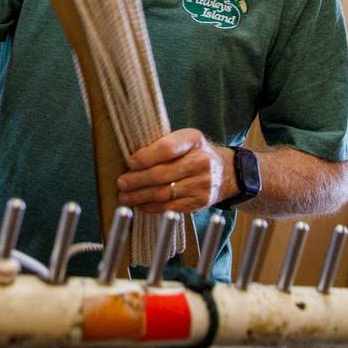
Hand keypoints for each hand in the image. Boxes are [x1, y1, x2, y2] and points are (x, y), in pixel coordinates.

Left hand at [116, 128, 234, 213]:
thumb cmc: (195, 153)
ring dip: (141, 196)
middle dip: (137, 180)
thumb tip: (131, 160)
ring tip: (125, 197)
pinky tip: (140, 205)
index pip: (166, 148)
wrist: (227, 172)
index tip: (129, 163)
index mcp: (193, 140)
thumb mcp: (185, 140)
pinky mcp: (200, 202)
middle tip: (121, 183)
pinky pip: (171, 207)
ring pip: (164, 193)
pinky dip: (152, 207)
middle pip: (162, 173)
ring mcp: (202, 184)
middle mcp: (200, 162)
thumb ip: (163, 145)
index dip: (145, 157)